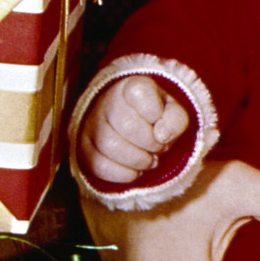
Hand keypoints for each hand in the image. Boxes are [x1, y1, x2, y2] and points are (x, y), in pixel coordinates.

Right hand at [76, 72, 192, 188]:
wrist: (132, 124)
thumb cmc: (155, 118)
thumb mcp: (172, 112)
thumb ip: (176, 119)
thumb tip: (162, 135)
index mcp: (132, 87)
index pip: (141, 93)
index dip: (157, 114)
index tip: (160, 121)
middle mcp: (107, 101)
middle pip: (127, 125)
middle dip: (150, 143)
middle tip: (158, 147)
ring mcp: (91, 124)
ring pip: (110, 147)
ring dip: (138, 160)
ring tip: (149, 159)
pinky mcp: (83, 147)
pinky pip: (98, 165)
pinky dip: (124, 174)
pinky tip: (135, 169)